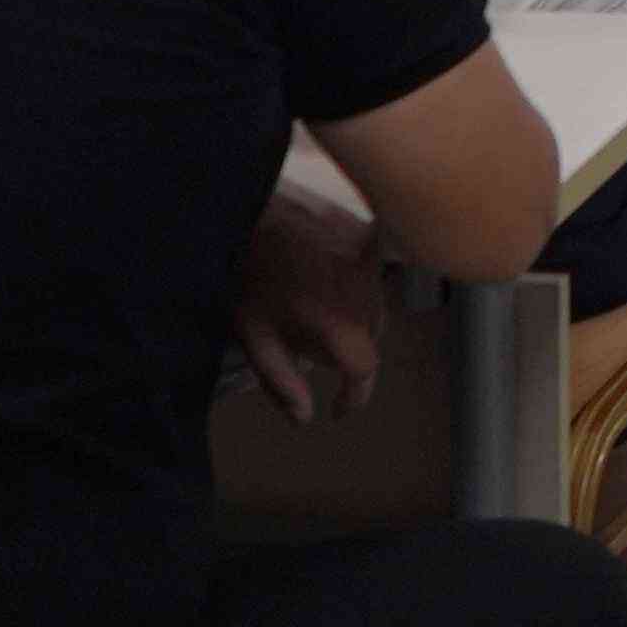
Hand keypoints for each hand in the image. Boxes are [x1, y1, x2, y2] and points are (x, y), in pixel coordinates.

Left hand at [231, 189, 391, 423]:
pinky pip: (373, 274)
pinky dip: (358, 286)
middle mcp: (365, 291)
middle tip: (313, 352)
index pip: (365, 370)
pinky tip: (328, 279)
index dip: (354, 396)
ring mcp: (371, 260)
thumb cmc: (249, 271)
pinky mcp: (370, 236)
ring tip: (315, 311)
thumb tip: (303, 417)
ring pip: (377, 307)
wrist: (252, 209)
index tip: (340, 408)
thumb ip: (281, 382)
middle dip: (348, 355)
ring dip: (355, 319)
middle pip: (373, 338)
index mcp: (339, 321)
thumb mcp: (254, 336)